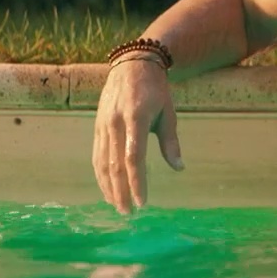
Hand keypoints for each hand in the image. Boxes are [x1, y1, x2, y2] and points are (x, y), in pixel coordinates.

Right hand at [91, 58, 183, 214]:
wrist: (131, 65)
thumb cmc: (155, 90)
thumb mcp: (168, 112)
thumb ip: (171, 142)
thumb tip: (179, 168)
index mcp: (136, 118)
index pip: (134, 157)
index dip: (137, 182)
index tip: (143, 202)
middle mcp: (115, 123)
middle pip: (115, 165)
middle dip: (121, 191)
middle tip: (128, 213)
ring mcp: (103, 126)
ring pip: (103, 163)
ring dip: (109, 188)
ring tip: (118, 206)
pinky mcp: (97, 128)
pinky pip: (97, 156)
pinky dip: (101, 176)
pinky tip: (107, 189)